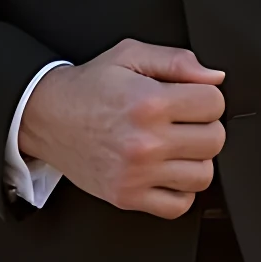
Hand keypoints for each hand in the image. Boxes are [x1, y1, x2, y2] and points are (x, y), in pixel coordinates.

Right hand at [15, 39, 226, 217]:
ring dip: (194, 159)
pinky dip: (180, 191)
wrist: (46, 116)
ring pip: (203, 175)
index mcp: (149, 102)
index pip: (214, 103)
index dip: (205, 97)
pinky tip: (166, 171)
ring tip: (175, 146)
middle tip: (183, 121)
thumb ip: (177, 60)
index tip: (190, 98)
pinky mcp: (128, 196)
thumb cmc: (88, 87)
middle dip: (204, 126)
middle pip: (214, 140)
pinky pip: (179, 206)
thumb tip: (214, 78)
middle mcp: (145, 141)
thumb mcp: (129, 55)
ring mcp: (137, 173)